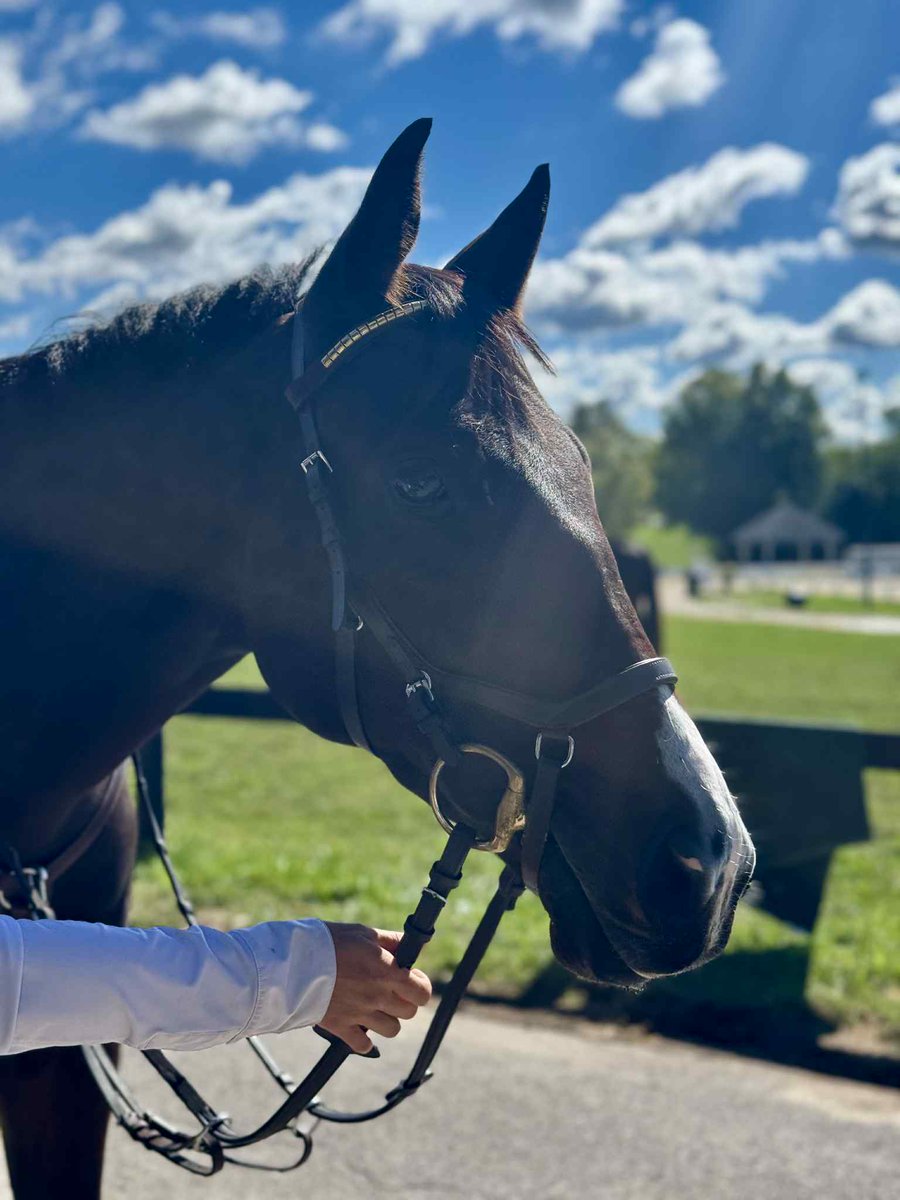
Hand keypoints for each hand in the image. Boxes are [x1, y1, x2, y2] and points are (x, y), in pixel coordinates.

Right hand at [319, 924, 431, 1053]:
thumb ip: (391, 941)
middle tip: (390, 990)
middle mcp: (378, 996)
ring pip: (391, 1030)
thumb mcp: (364, 933)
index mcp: (387, 972)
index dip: (419, 986)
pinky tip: (358, 1025)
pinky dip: (364, 1040)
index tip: (411, 979)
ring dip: (387, 1019)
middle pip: (409, 1012)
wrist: (294, 963)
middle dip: (404, 1001)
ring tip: (374, 1006)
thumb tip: (413, 945)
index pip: (422, 992)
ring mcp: (361, 1014)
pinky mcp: (341, 1028)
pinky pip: (363, 1045)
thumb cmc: (330, 943)